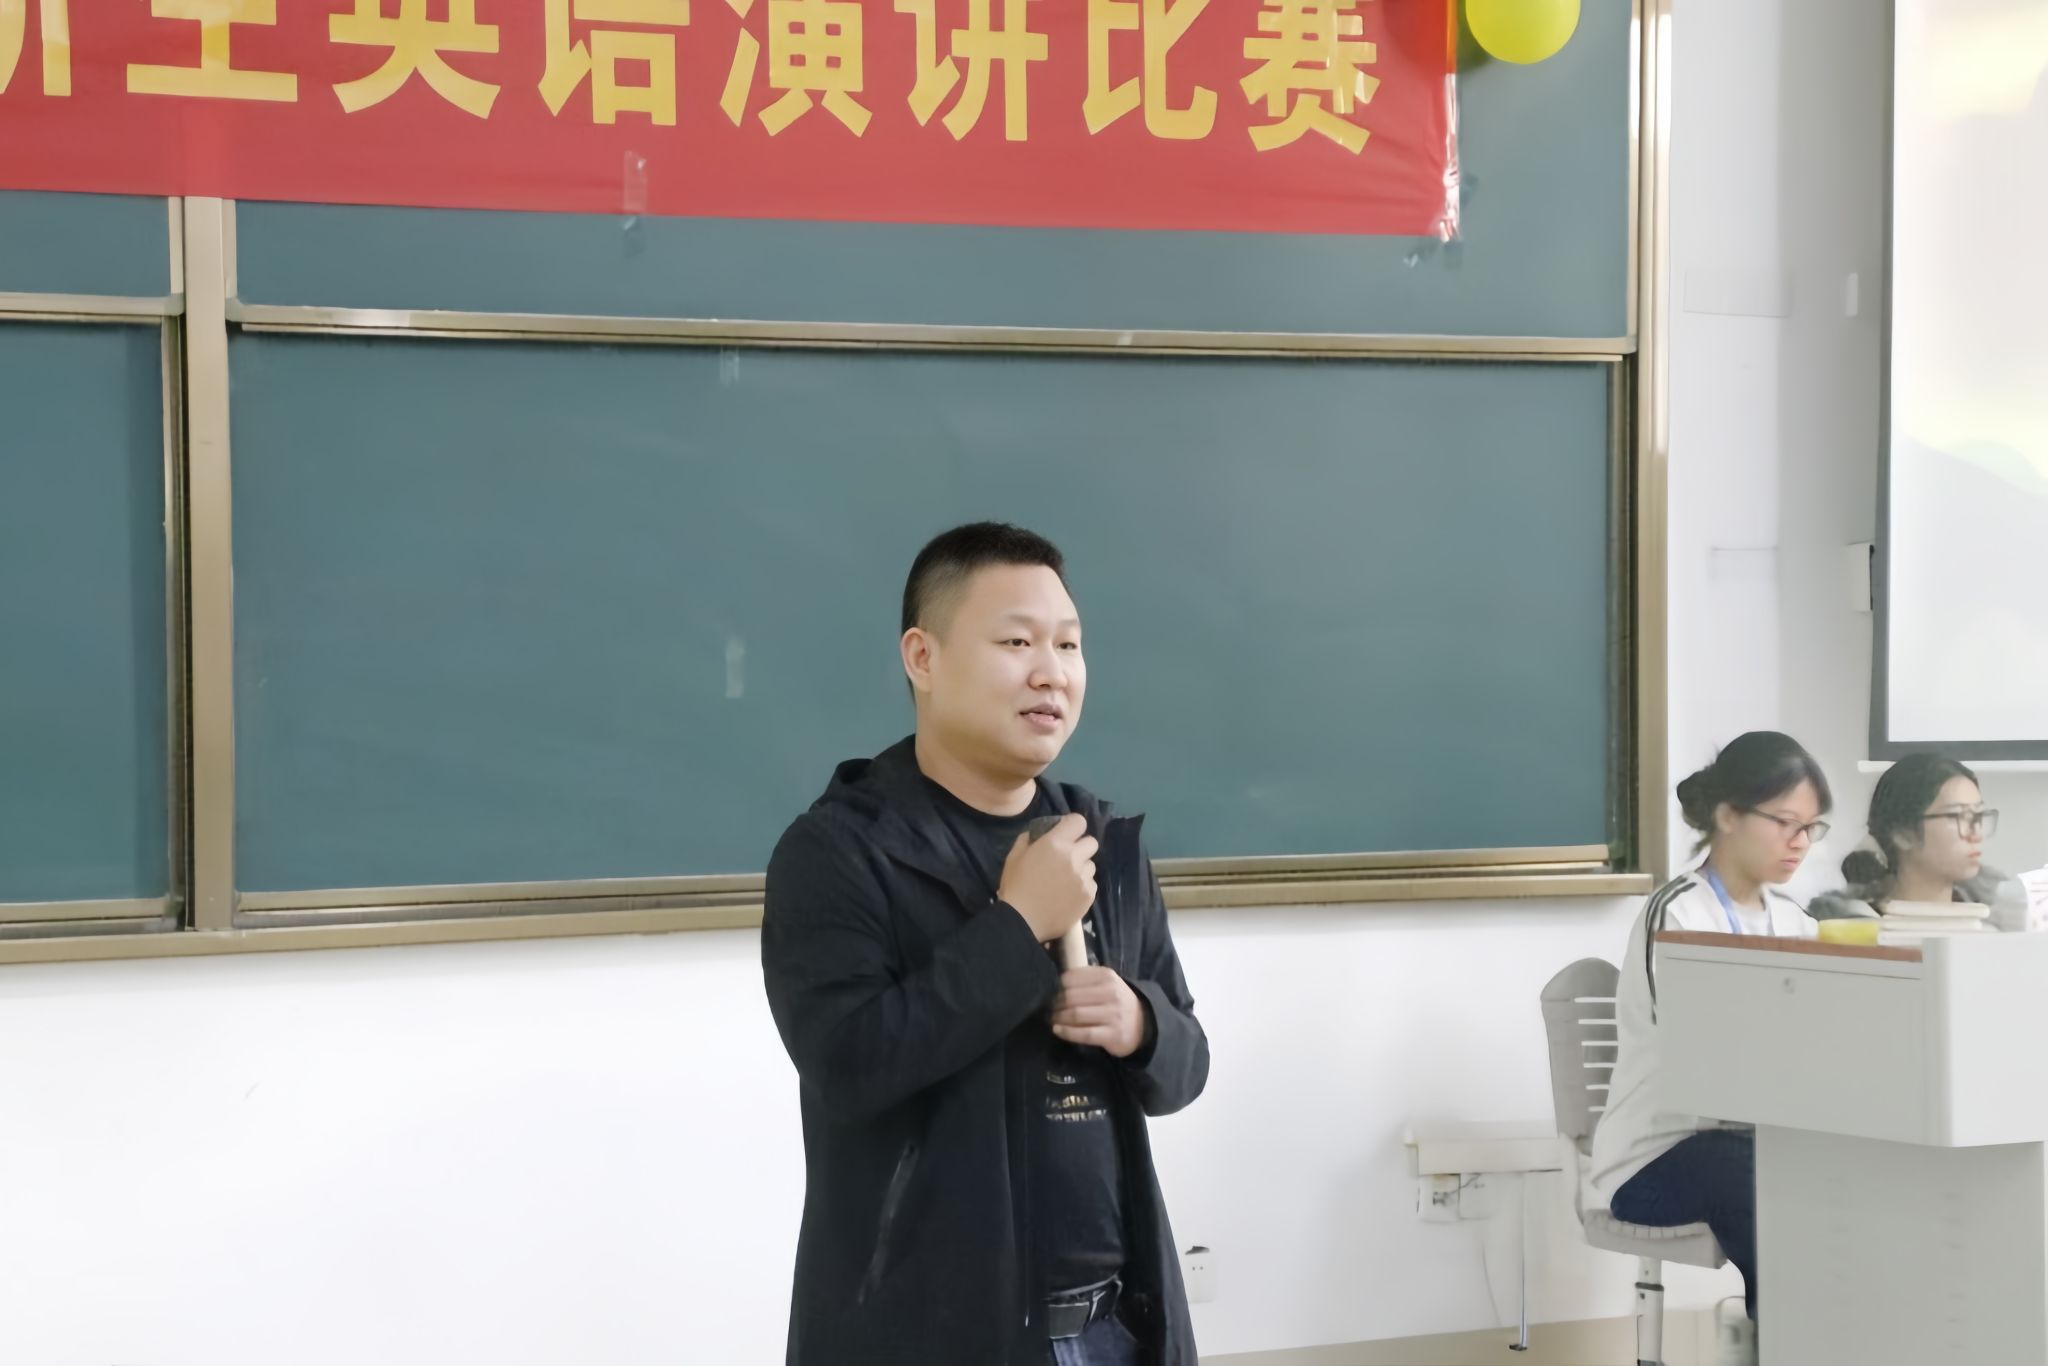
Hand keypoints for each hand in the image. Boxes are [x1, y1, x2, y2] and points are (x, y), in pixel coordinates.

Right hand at [999, 813, 1096, 943]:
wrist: (1022, 921)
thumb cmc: (1015, 886)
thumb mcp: (1014, 857)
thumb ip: (1027, 840)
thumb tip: (1037, 835)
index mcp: (1055, 843)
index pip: (1079, 821)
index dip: (1073, 826)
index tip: (1066, 833)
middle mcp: (1074, 857)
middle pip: (1091, 843)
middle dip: (1081, 847)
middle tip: (1067, 858)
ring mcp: (1083, 878)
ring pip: (1091, 866)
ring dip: (1081, 869)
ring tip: (1066, 881)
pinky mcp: (1088, 896)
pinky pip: (1091, 884)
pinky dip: (1082, 887)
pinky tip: (1068, 895)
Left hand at [1051, 967, 1148, 1058]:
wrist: (1143, 1025)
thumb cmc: (1116, 1002)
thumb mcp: (1106, 983)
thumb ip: (1085, 979)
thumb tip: (1054, 982)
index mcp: (1107, 976)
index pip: (1072, 978)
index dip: (1056, 986)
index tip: (1050, 992)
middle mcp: (1111, 993)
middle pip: (1071, 997)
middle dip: (1055, 1003)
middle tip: (1048, 1008)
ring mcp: (1113, 1015)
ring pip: (1075, 1014)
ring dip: (1058, 1017)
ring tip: (1052, 1018)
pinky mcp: (1112, 1035)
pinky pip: (1083, 1033)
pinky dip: (1066, 1032)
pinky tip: (1057, 1030)